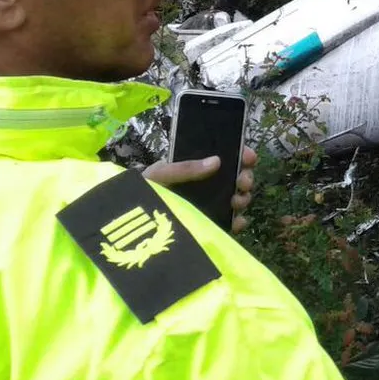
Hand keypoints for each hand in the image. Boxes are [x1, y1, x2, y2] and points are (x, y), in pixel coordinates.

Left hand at [142, 146, 257, 233]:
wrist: (129, 225)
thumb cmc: (142, 192)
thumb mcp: (159, 174)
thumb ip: (184, 168)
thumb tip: (216, 161)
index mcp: (195, 167)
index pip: (224, 156)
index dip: (240, 154)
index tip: (249, 157)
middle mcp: (205, 185)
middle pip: (235, 177)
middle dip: (244, 178)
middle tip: (243, 182)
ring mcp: (208, 205)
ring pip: (236, 198)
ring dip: (243, 198)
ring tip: (237, 201)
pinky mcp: (208, 224)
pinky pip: (229, 222)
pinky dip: (238, 221)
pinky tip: (237, 222)